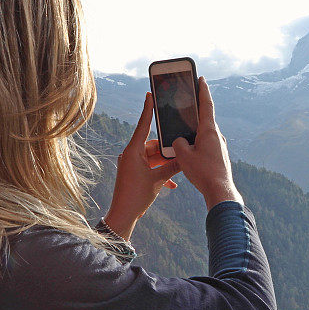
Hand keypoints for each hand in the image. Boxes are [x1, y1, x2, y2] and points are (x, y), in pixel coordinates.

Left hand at [104, 92, 181, 239]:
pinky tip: (171, 184)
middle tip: (181, 149)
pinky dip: (160, 173)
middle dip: (167, 150)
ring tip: (178, 169)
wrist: (123, 215)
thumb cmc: (136, 196)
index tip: (150, 94)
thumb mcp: (157, 180)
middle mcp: (131, 154)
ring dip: (165, 164)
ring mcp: (132, 164)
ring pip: (153, 157)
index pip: (144, 125)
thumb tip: (185, 157)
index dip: (148, 109)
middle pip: (153, 145)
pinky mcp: (134, 173)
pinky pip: (150, 167)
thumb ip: (172, 167)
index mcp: (133, 151)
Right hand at [172, 77, 243, 210]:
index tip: (201, 79)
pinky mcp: (220, 156)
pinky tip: (190, 153)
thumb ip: (178, 143)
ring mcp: (220, 146)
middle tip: (187, 102)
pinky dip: (198, 145)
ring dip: (194, 133)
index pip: (206, 105)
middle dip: (195, 113)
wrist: (220, 191)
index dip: (203, 91)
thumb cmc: (203, 172)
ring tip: (183, 134)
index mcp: (209, 131)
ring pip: (204, 135)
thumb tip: (181, 141)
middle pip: (204, 119)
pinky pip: (206, 146)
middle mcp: (217, 136)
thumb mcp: (183, 155)